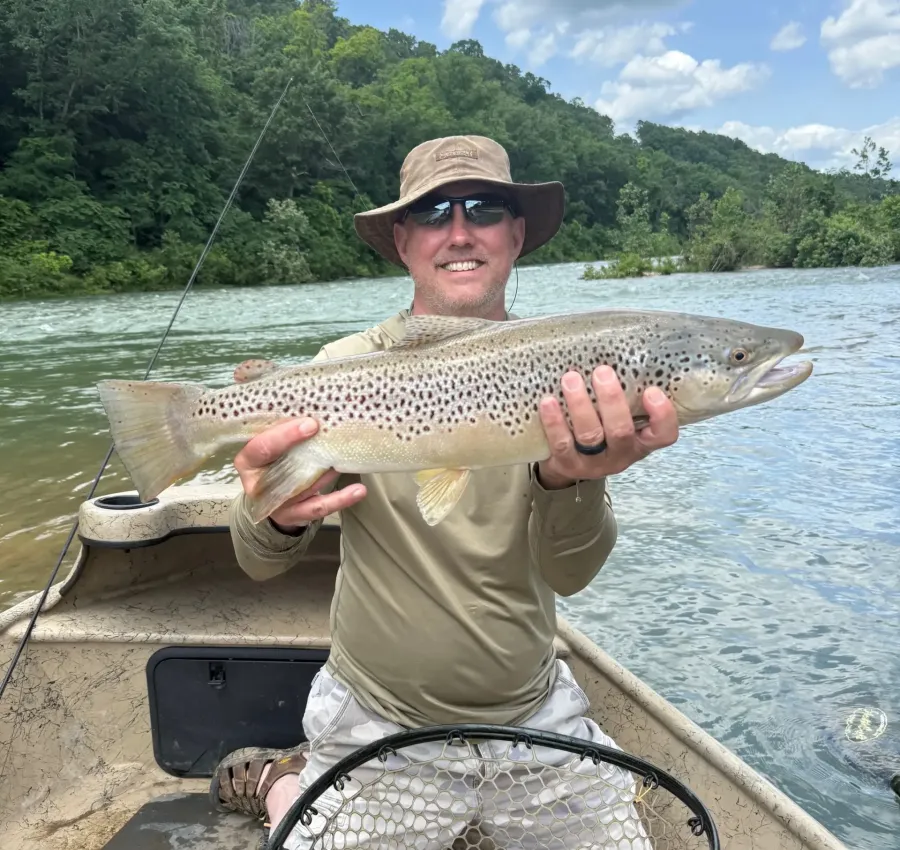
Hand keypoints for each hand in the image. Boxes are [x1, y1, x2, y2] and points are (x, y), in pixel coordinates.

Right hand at [233, 418, 366, 531]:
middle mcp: (256, 484)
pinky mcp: (294, 517)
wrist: (274, 496)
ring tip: (346, 460)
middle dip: (304, 452)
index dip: (283, 435)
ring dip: (326, 473)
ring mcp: (276, 503)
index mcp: (247, 460)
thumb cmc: (275, 456)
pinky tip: (359, 490)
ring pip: (303, 489)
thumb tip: (242, 370)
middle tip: (326, 433)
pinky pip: (319, 509)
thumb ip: (267, 407)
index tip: (310, 422)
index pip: (260, 448)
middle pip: (278, 471)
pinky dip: (341, 499)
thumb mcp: (268, 432)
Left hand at [536, 366, 678, 488]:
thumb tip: (619, 349)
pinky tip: (548, 402)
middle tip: (601, 372)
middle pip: (621, 431)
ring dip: (580, 405)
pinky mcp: (567, 464)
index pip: (664, 435)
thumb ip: (626, 395)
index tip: (652, 391)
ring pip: (590, 435)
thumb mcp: (621, 418)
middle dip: (611, 400)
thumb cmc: (601, 430)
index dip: (662, 416)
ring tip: (571, 379)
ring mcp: (594, 462)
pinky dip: (554, 422)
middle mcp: (620, 454)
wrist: (570, 464)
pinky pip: (561, 444)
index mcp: (641, 441)